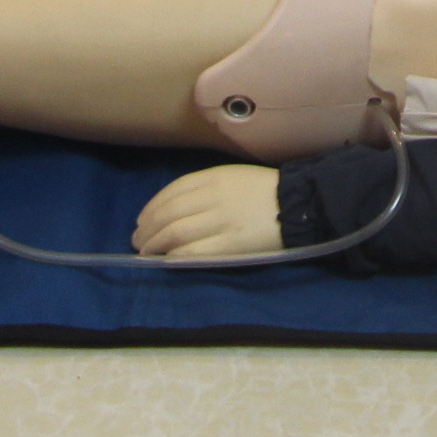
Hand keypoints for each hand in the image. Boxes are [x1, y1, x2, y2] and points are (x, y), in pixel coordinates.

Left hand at [132, 163, 282, 258]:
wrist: (298, 205)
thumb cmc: (263, 189)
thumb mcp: (232, 176)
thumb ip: (203, 187)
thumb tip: (171, 209)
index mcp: (214, 177)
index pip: (171, 192)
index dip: (151, 207)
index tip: (141, 220)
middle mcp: (213, 198)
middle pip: (169, 214)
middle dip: (147, 229)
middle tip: (138, 240)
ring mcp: (221, 222)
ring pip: (175, 233)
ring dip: (155, 244)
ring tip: (147, 252)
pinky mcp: (230, 245)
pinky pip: (194, 252)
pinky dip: (175, 257)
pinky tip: (168, 260)